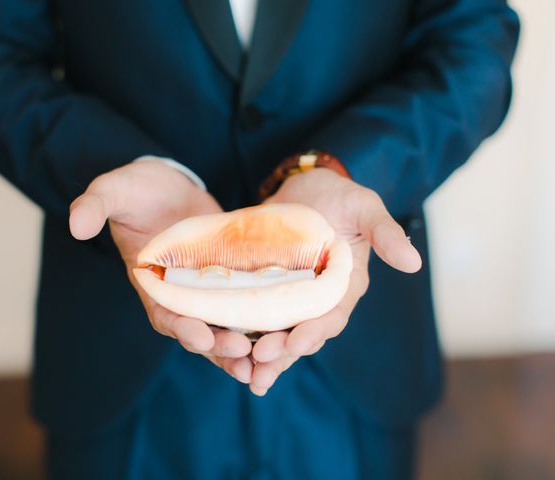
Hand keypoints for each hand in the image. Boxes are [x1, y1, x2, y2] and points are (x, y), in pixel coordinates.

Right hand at [69, 158, 254, 382]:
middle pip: (199, 330)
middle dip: (219, 347)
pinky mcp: (229, 278)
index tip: (201, 338)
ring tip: (265, 361)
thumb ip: (94, 205)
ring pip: (224, 326)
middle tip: (243, 356)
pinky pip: (244, 304)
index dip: (181, 328)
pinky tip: (283, 329)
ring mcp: (205, 288)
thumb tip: (76, 225)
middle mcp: (178, 294)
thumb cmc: (137, 189)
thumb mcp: (113, 190)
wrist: (167, 185)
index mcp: (150, 282)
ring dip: (242, 345)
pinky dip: (259, 320)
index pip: (163, 313)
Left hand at [248, 168, 421, 395]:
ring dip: (260, 355)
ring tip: (243, 374)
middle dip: (282, 352)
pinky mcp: (263, 289)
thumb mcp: (364, 207)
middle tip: (259, 364)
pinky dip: (240, 332)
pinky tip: (222, 347)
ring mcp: (287, 297)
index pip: (331, 317)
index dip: (315, 332)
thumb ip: (385, 232)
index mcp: (342, 287)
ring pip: (275, 333)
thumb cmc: (339, 196)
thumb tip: (414, 262)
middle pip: (300, 334)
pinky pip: (251, 316)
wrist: (304, 186)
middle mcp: (315, 300)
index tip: (296, 342)